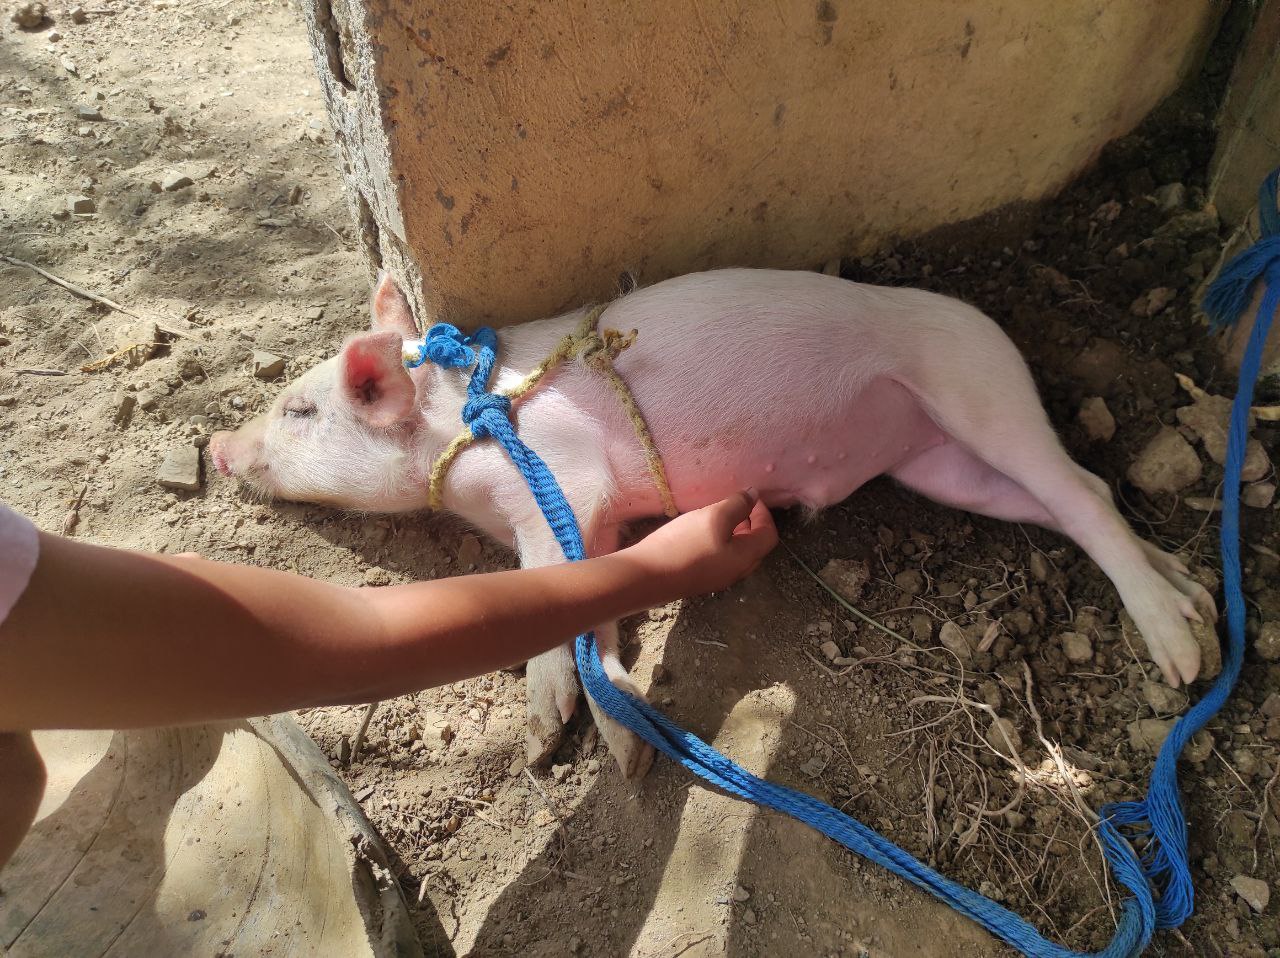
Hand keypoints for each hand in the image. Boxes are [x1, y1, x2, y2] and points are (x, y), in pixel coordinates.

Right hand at [627, 490, 777, 598]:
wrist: (646, 576)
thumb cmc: (685, 544)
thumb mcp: (713, 517)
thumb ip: (737, 505)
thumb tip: (754, 495)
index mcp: (745, 558)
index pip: (769, 536)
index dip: (764, 514)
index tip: (750, 497)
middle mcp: (735, 572)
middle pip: (754, 546)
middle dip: (751, 523)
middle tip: (737, 505)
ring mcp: (716, 578)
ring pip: (736, 552)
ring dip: (734, 532)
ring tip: (718, 514)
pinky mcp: (698, 578)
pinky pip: (719, 557)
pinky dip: (720, 541)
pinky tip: (700, 530)